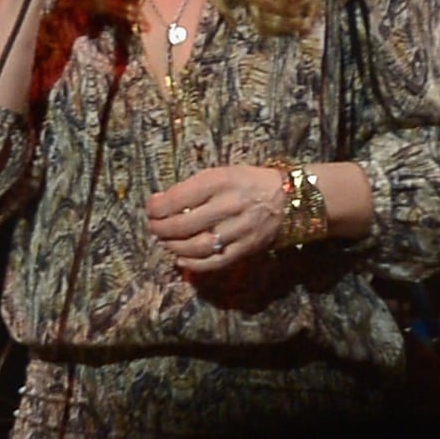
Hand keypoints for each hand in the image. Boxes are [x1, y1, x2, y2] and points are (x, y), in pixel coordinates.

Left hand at [144, 161, 290, 280]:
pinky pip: (215, 261)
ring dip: (174, 247)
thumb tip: (159, 204)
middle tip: (153, 228)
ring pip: (197, 246)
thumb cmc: (246, 183)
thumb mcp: (220, 174)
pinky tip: (181, 260)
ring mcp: (240, 229)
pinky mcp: (247, 248)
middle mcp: (230, 205)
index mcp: (220, 182)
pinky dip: (194, 264)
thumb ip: (192, 188)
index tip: (150, 209)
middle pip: (183, 224)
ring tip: (165, 243)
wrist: (289, 198)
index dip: (156, 208)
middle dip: (161, 229)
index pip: (177, 199)